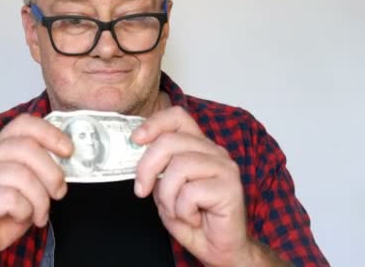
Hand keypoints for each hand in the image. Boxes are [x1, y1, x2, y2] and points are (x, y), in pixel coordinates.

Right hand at [0, 114, 72, 265]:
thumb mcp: (24, 188)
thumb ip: (39, 172)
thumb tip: (67, 164)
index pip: (24, 124)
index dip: (51, 134)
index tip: (68, 151)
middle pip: (27, 147)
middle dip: (52, 172)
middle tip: (58, 192)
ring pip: (22, 174)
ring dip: (40, 198)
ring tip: (39, 213)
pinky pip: (11, 198)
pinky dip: (25, 211)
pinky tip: (20, 217)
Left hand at [132, 106, 250, 266]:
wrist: (219, 248)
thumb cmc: (193, 217)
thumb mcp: (165, 188)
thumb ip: (155, 168)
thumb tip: (134, 152)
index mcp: (198, 146)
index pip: (177, 117)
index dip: (153, 123)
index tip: (135, 140)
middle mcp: (213, 151)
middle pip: (170, 141)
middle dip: (147, 167)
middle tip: (141, 190)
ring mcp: (224, 167)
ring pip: (179, 167)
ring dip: (167, 195)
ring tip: (176, 210)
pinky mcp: (231, 187)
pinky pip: (191, 192)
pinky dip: (183, 211)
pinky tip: (194, 218)